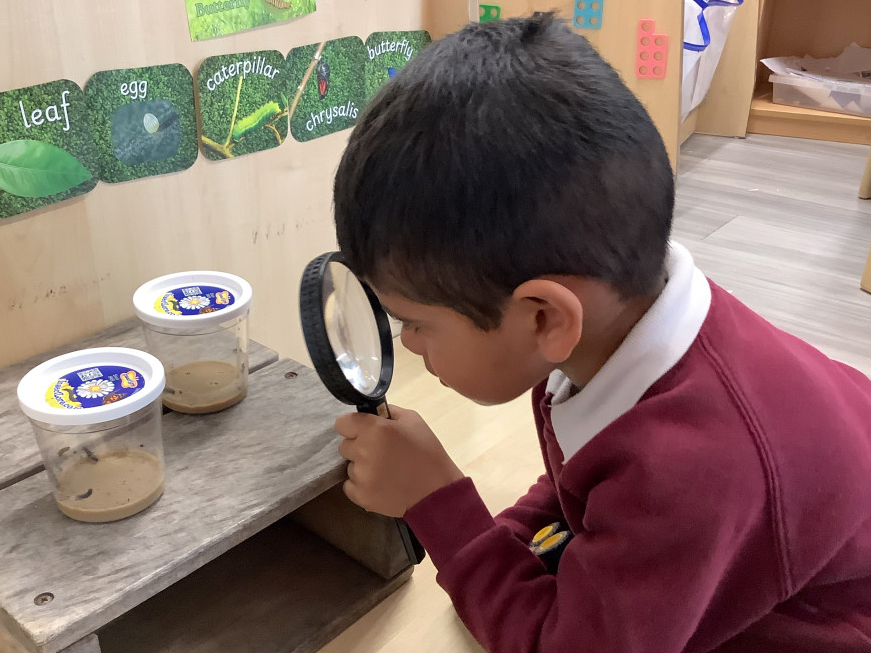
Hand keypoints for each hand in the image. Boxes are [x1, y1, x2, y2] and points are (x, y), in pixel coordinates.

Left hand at [335, 405, 464, 516]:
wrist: (436, 491)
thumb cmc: (427, 452)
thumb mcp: (413, 421)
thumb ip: (389, 412)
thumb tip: (373, 412)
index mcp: (374, 429)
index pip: (342, 423)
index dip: (352, 426)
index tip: (363, 431)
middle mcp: (362, 451)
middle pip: (344, 446)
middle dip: (359, 447)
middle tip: (380, 452)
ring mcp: (360, 475)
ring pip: (349, 466)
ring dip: (362, 467)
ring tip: (385, 472)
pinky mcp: (360, 496)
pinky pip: (350, 486)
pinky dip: (362, 486)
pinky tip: (380, 485)